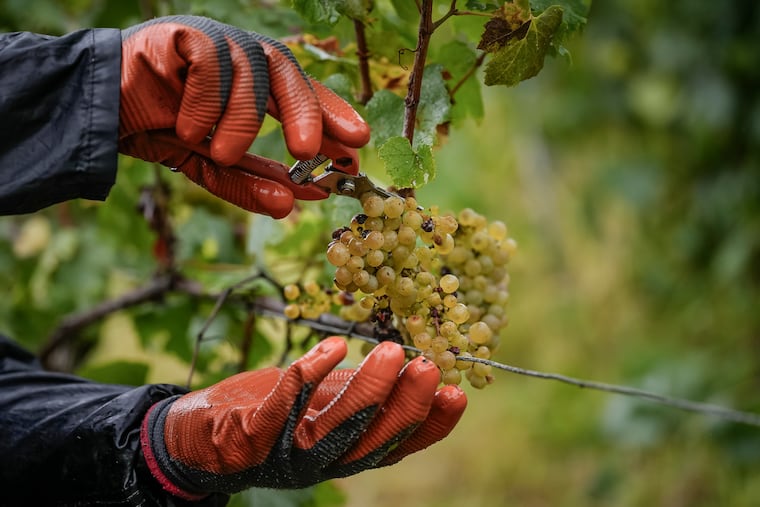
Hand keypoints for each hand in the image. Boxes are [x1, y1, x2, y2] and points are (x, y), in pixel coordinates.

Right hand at [119, 16, 369, 217]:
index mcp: (252, 83)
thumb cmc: (157, 129)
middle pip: (287, 71)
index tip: (355, 150)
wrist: (94, 111)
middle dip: (306, 110)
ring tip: (222, 151)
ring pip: (251, 66)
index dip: (331, 117)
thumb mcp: (209, 164)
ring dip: (242, 117)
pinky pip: (209, 60)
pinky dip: (206, 101)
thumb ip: (249, 181)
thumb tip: (293, 203)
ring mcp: (212, 41)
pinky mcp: (181, 33)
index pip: (301, 93)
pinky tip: (189, 127)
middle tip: (309, 151)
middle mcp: (238, 58)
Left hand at [140, 337, 466, 499]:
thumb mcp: (320, 404)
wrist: (196, 436)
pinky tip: (333, 346)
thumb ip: (355, 393)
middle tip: (428, 366)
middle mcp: (318, 462)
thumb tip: (407, 364)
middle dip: (404, 405)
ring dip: (366, 391)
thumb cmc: (266, 413)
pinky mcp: (248, 436)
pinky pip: (281, 407)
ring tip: (392, 352)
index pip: (394, 446)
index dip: (429, 425)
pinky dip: (308, 377)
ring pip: (333, 429)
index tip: (458, 392)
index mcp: (341, 453)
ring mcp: (282, 452)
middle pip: (369, 441)